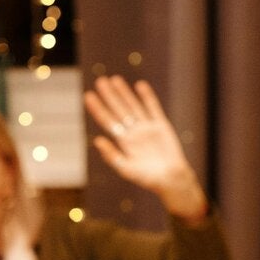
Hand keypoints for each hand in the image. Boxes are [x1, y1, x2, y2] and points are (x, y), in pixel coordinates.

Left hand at [83, 76, 207, 220]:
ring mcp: (147, 128)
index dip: (98, 109)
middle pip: (119, 110)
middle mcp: (134, 132)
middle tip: (100, 81)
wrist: (171, 180)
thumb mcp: (126, 169)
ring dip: (124, 93)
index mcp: (123, 142)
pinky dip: (147, 97)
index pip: (108, 121)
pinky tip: (140, 85)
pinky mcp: (161, 126)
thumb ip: (111, 155)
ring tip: (115, 79)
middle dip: (110, 96)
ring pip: (134, 106)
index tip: (88, 96)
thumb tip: (96, 140)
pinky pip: (153, 108)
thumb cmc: (148, 179)